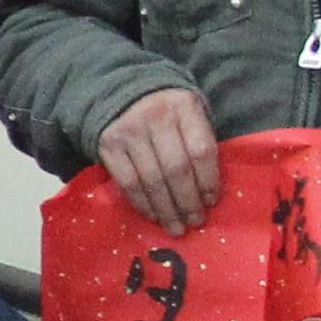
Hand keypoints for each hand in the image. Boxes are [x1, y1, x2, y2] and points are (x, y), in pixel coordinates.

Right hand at [96, 88, 223, 233]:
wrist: (125, 93)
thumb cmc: (168, 111)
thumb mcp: (190, 113)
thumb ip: (199, 142)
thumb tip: (208, 193)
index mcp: (184, 106)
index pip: (200, 150)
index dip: (208, 181)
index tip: (212, 202)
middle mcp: (156, 116)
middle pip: (176, 168)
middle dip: (188, 201)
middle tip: (195, 221)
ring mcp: (129, 131)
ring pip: (152, 179)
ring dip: (166, 209)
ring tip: (176, 227)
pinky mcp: (109, 145)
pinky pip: (128, 182)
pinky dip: (142, 203)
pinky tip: (154, 215)